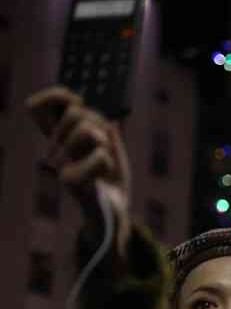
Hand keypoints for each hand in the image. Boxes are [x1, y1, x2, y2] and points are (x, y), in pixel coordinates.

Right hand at [26, 86, 130, 251]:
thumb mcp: (113, 149)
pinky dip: (110, 162)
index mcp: (60, 138)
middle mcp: (55, 150)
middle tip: (102, 141)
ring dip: (105, 142)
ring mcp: (61, 166)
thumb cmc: (112, 180)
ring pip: (88, 130)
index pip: (38, 107)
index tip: (76, 99)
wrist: (114, 212)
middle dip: (97, 120)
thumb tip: (106, 117)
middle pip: (76, 113)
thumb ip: (107, 130)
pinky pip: (100, 155)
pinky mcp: (71, 182)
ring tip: (104, 157)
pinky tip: (105, 175)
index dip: (56, 95)